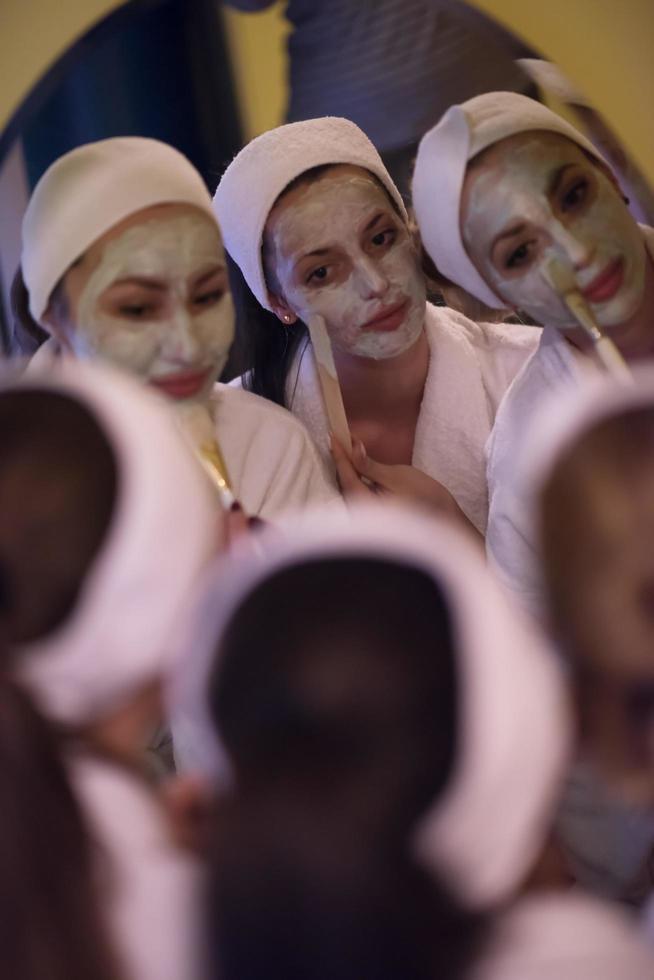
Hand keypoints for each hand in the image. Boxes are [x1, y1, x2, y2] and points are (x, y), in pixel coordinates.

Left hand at [330, 434, 480, 539]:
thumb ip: (371, 466)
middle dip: (342, 462)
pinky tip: (358, 471)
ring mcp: (367, 516)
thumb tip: (353, 450)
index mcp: (364, 504)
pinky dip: (356, 480)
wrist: (445, 522)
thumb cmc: (424, 499)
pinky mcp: (374, 517)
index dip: (339, 454)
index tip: (333, 436)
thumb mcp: (397, 477)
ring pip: (350, 490)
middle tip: (338, 440)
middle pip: (345, 483)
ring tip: (347, 452)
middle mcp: (361, 513)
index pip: (346, 475)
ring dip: (349, 471)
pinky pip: (358, 495)